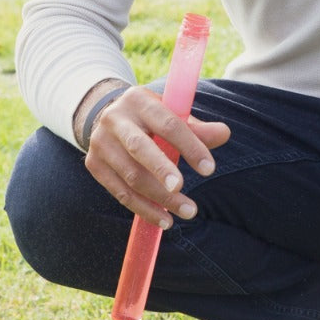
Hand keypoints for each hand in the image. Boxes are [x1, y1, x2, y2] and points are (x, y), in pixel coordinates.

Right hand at [84, 85, 230, 226]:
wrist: (104, 116)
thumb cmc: (148, 117)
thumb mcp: (170, 114)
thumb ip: (197, 127)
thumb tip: (225, 133)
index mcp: (139, 100)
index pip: (167, 123)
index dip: (190, 146)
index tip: (209, 169)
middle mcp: (116, 119)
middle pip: (140, 148)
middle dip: (162, 170)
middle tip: (183, 190)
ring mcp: (101, 142)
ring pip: (131, 176)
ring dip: (159, 199)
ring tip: (186, 211)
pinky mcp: (93, 164)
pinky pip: (120, 192)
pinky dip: (143, 208)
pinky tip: (164, 219)